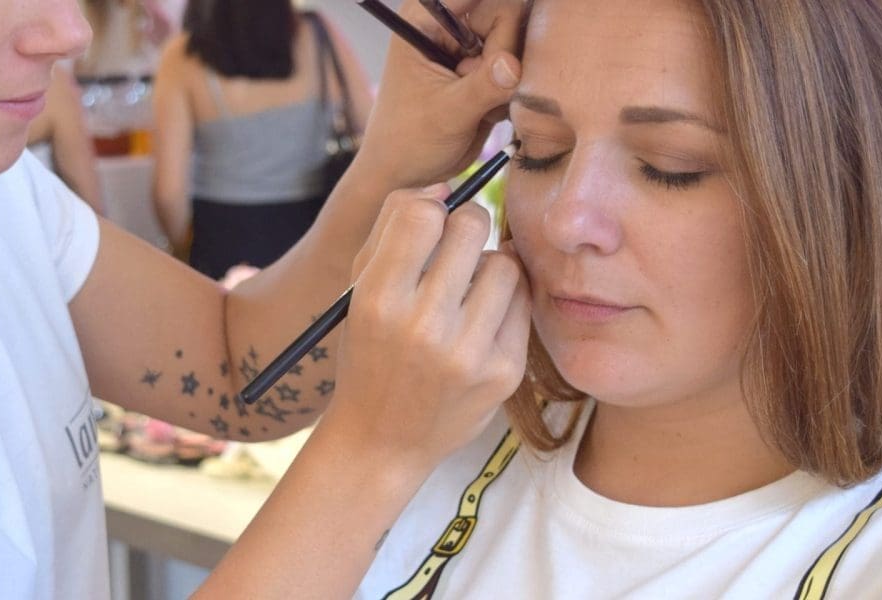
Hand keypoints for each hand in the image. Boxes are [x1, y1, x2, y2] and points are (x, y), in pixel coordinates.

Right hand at [322, 185, 530, 468]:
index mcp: (378, 300)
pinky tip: (481, 318)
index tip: (428, 223)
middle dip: (464, 227)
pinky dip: (504, 301)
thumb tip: (447, 185)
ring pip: (504, 262)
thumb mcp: (359, 289)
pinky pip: (522, 302)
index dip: (430, 207)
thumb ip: (394, 228)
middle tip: (453, 250)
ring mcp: (468, 353)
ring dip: (487, 266)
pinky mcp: (503, 373)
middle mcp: (423, 327)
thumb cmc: (369, 350)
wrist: (381, 440)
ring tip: (465, 291)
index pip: (422, 213)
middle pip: (472, 225)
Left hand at [354, 0, 526, 188]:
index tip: (491, 58)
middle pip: (506, 15)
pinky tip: (487, 113)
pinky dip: (511, 93)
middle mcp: (451, 26)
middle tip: (480, 86)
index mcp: (426, 20)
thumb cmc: (409, 140)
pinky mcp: (487, 70)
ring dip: (509, 78)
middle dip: (503, 52)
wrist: (407, 172)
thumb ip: (481, 87)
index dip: (496, 17)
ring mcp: (471, 48)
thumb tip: (512, 64)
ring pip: (518, 44)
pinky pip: (520, 69)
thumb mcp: (445, 114)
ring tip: (480, 106)